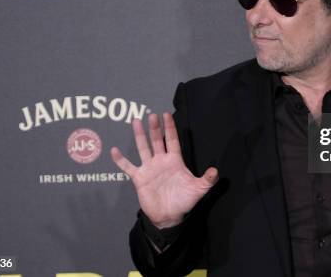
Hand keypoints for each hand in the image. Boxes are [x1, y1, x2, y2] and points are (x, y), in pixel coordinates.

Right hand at [111, 112, 218, 227]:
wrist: (169, 216)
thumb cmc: (184, 201)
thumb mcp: (198, 190)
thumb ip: (207, 180)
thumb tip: (215, 171)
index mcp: (175, 161)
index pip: (172, 140)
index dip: (170, 128)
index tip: (167, 115)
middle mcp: (161, 161)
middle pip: (157, 141)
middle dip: (155, 128)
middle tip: (152, 115)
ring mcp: (149, 168)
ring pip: (143, 148)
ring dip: (139, 136)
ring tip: (136, 121)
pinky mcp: (139, 178)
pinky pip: (128, 167)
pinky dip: (121, 160)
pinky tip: (114, 151)